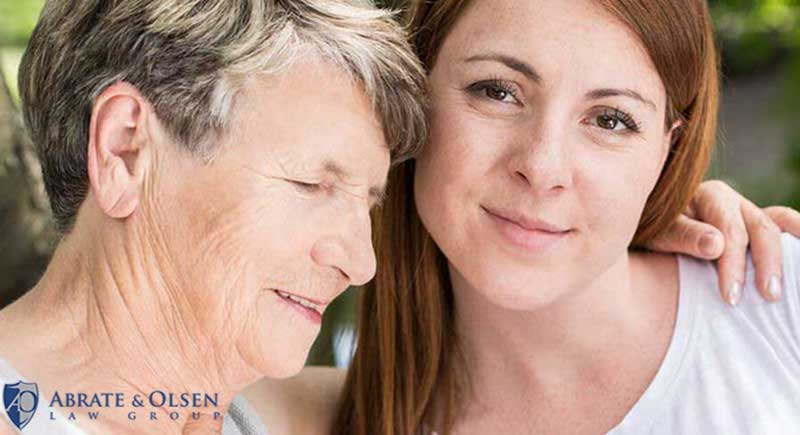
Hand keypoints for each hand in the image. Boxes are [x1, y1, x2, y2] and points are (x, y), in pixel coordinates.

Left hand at [647, 180, 799, 305]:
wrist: (648, 227)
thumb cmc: (653, 231)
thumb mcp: (660, 233)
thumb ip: (685, 236)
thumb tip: (717, 244)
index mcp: (710, 196)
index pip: (730, 231)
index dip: (733, 264)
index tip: (731, 296)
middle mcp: (734, 202)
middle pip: (761, 228)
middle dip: (766, 264)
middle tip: (767, 296)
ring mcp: (748, 213)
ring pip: (776, 228)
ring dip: (785, 257)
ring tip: (785, 288)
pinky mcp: (756, 226)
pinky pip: (782, 224)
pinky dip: (797, 234)